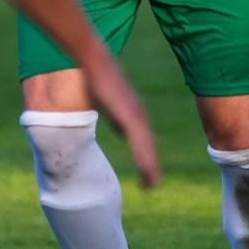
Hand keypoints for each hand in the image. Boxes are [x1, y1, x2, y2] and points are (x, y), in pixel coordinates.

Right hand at [82, 56, 161, 188]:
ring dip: (149, 166)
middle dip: (150, 165)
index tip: (148, 173)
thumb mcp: (109, 105)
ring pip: (146, 147)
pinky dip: (143, 156)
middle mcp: (139, 115)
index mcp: (134, 114)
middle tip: (152, 185)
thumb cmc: (98, 81)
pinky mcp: (129, 116)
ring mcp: (136, 115)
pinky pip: (138, 140)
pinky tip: (145, 168)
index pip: (144, 139)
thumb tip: (122, 132)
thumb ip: (116, 119)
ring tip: (151, 184)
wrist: (96, 64)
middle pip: (148, 146)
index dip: (146, 156)